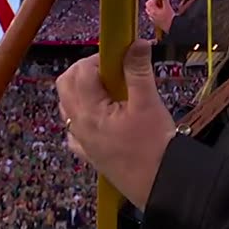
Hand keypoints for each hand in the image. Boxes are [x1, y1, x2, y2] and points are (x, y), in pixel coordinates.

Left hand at [55, 41, 176, 209]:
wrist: (162, 185)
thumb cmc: (155, 147)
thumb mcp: (148, 103)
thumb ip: (138, 71)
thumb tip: (136, 43)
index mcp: (89, 112)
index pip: (80, 72)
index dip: (99, 59)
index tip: (121, 58)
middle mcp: (79, 126)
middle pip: (66, 85)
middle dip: (86, 71)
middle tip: (114, 70)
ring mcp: (82, 141)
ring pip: (68, 105)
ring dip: (84, 90)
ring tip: (113, 90)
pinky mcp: (90, 153)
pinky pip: (75, 128)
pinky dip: (85, 114)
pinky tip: (106, 114)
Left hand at [144, 0, 174, 32]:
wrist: (172, 27)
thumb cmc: (170, 17)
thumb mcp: (168, 6)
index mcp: (153, 11)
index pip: (148, 3)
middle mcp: (151, 15)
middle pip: (148, 7)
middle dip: (152, 3)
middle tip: (158, 2)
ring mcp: (153, 20)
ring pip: (150, 12)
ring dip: (153, 8)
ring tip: (160, 7)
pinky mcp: (156, 23)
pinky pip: (153, 17)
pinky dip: (155, 13)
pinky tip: (161, 13)